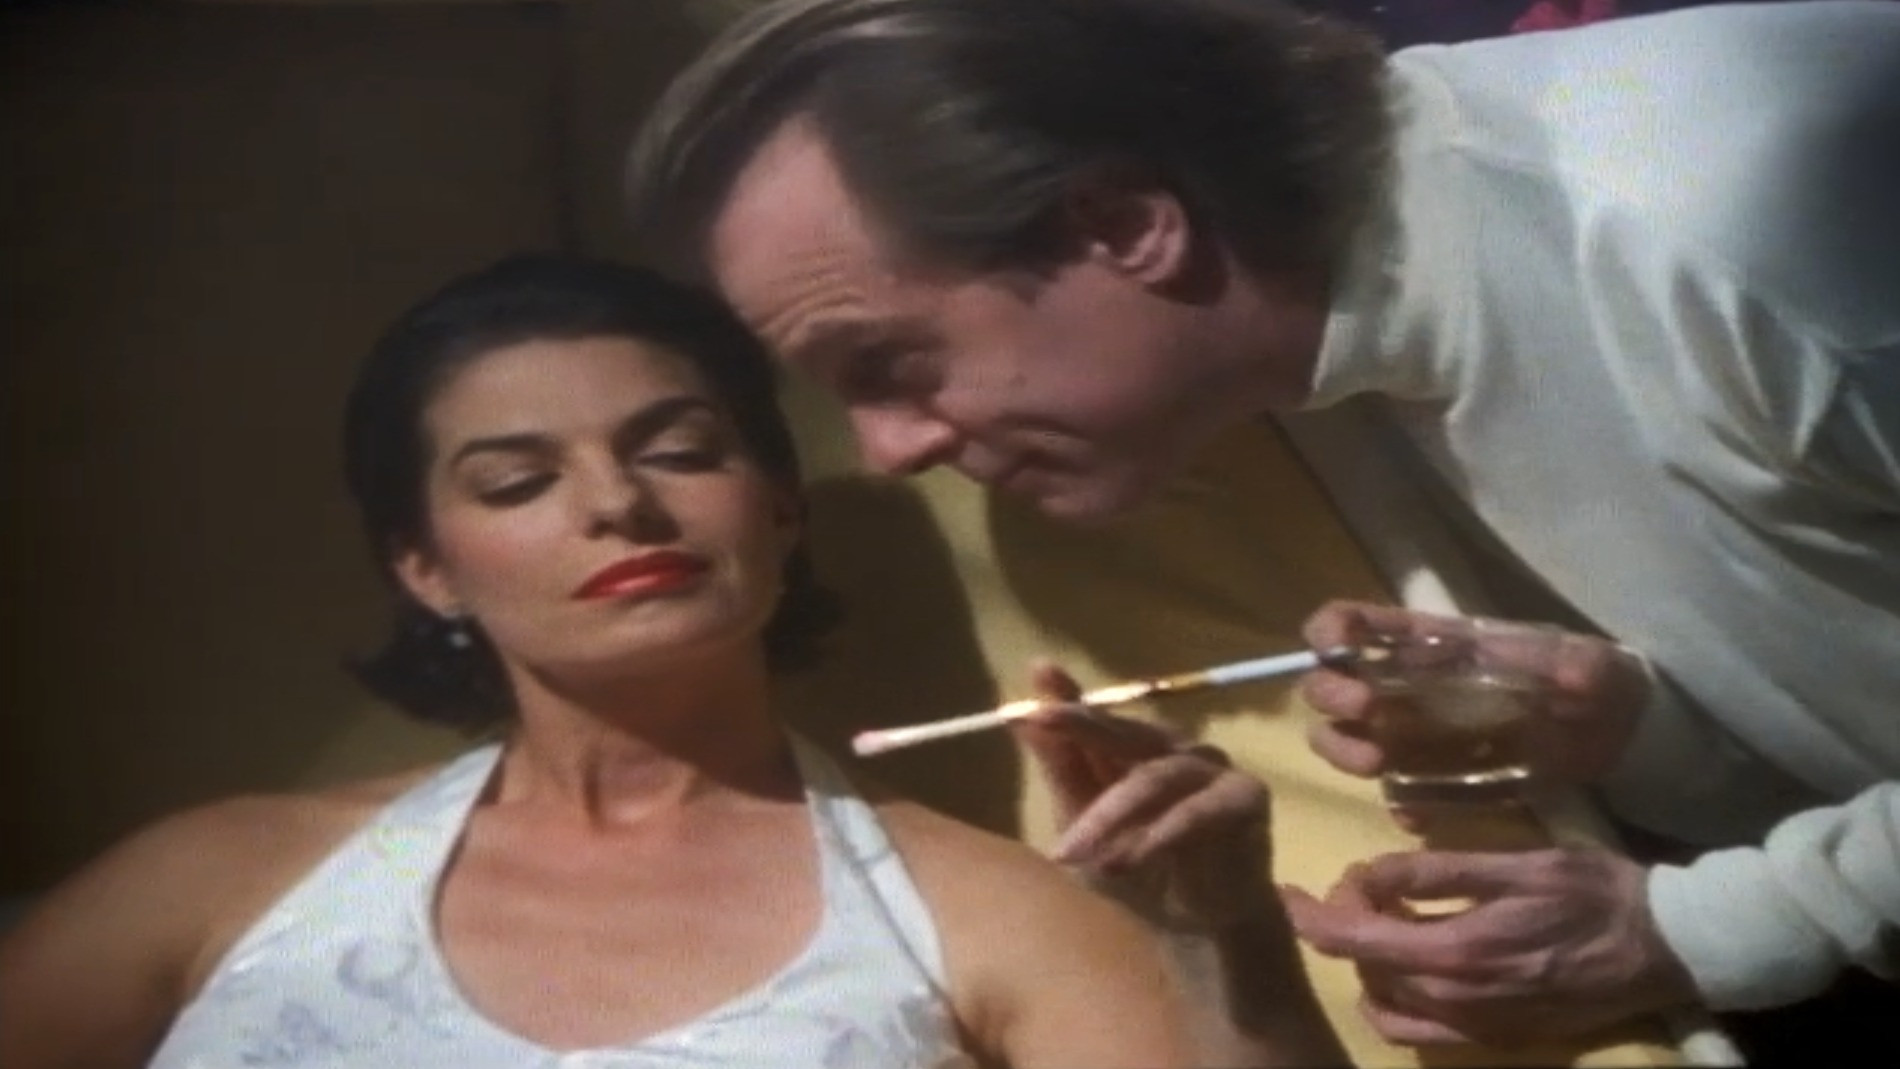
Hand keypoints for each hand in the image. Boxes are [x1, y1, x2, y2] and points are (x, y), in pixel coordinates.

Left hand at [1008, 661, 1273, 930]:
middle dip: (1081, 728)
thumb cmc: (1140, 869)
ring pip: (1154, 778)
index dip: (1068, 694)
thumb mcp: (1084, 824)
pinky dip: (1159, 836)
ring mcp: (1212, 768)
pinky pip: (1197, 813)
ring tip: (1071, 854)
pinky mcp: (1245, 798)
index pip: (1099, 714)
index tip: (1038, 671)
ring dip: (1110, 815)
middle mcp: (1174, 746)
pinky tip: (1127, 861)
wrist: (1198, 926)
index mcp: (1135, 747)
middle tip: (1042, 721)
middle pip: (1126, 733)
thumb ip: (1060, 769)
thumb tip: (1019, 716)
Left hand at [1282, 847, 1698, 1044]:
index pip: (1355, 939)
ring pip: (1387, 1004)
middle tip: (1362, 886)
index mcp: (1457, 950)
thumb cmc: (1593, 892)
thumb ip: (1436, 868)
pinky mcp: (1496, 1038)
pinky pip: (1421, 1033)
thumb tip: (1373, 871)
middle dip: (1346, 926)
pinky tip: (1406, 969)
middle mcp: (1458, 1000)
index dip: (1311, 916)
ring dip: (1369, 964)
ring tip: (1385, 921)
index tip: (1287, 892)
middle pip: (1365, 969)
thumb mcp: (1514, 862)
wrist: (1668, 948)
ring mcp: (1477, 1027)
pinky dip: (1396, 1003)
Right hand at [1300, 600, 1649, 785]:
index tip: (1338, 650)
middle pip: (1330, 681)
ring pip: (1342, 735)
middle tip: (1366, 712)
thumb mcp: (1590, 664)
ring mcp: (1414, 733)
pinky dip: (1396, 805)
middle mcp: (1406, 684)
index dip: (1331, 630)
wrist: (1622, 736)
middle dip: (1330, 695)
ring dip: (1342, 748)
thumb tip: (1569, 677)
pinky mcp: (1433, 777)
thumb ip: (1575, 666)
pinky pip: (1393, 792)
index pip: (1355, 622)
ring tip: (1376, 765)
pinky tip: (1417, 817)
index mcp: (1431, 643)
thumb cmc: (1596, 682)